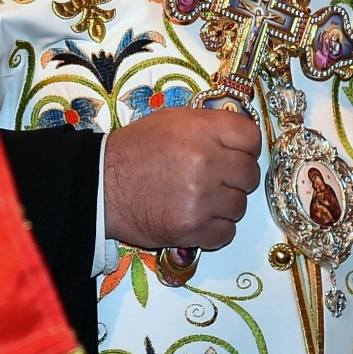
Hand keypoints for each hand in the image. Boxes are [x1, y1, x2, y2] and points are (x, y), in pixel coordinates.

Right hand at [101, 106, 262, 250]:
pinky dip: (214, 229)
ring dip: (224, 205)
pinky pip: (227, 233)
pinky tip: (195, 218)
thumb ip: (208, 126)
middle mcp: (206, 162)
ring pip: (240, 206)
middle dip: (236, 178)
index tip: (236, 153)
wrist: (100, 184)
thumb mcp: (171, 120)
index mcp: (202, 130)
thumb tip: (237, 139)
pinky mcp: (193, 229)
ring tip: (199, 199)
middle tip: (215, 179)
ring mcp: (202, 198)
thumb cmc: (134, 150)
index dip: (246, 147)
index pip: (251, 138)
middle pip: (250, 174)